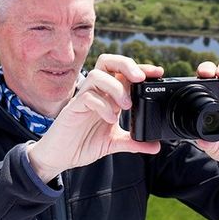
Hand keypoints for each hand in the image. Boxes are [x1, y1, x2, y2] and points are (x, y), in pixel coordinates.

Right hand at [26, 54, 162, 182]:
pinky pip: (86, 96)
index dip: (140, 68)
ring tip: (126, 106)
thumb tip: (155, 146)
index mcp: (107, 96)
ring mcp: (83, 99)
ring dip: (115, 87)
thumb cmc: (82, 144)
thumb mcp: (113, 143)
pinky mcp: (72, 108)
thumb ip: (133, 142)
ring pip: (97, 75)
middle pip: (108, 62)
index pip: (123, 72)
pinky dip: (102, 105)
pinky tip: (110, 119)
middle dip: (126, 64)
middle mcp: (96, 93)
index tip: (158, 73)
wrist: (60, 157)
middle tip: (140, 78)